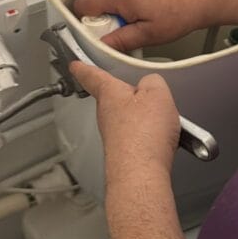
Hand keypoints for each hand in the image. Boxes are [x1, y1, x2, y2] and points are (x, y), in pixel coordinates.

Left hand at [70, 62, 179, 185]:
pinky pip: (137, 137)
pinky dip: (149, 136)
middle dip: (127, 95)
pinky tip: (161, 140)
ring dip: (142, 118)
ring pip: (127, 118)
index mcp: (109, 94)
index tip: (76, 65)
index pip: (92, 76)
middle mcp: (106, 115)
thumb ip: (153, 82)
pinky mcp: (123, 152)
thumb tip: (151, 84)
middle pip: (114, 98)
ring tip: (161, 121)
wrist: (140, 173)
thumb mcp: (157, 94)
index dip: (83, 68)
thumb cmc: (142, 136)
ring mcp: (113, 135)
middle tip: (141, 91)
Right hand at [73, 0, 209, 52]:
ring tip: (132, 25)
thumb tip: (100, 47)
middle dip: (98, 20)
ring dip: (111, 13)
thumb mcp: (147, 35)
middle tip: (118, 34)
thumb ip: (119, 41)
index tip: (97, 36)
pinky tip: (138, 16)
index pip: (81, 5)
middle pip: (91, 0)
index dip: (84, 24)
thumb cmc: (180, 11)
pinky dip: (121, 5)